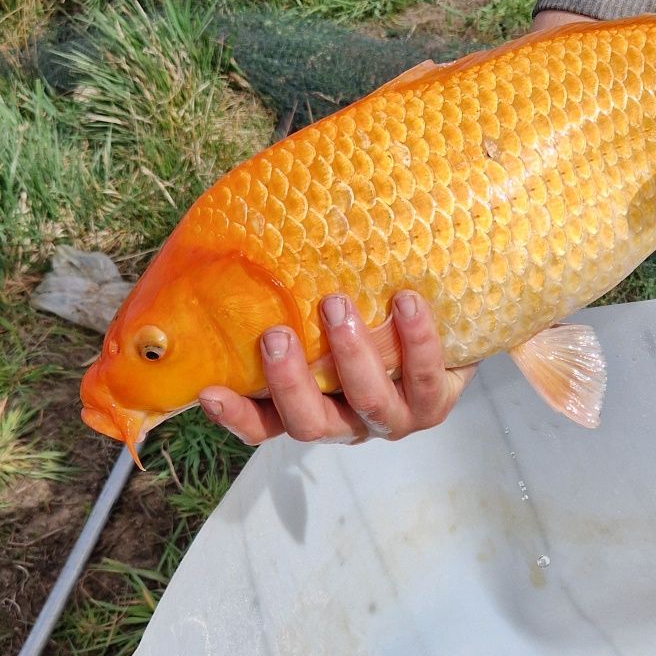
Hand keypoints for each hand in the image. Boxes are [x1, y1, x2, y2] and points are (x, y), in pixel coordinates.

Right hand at [199, 291, 473, 446]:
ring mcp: (392, 418)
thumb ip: (284, 291)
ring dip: (350, 355)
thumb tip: (236, 231)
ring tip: (336, 304)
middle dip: (290, 381)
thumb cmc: (368, 310)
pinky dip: (416, 340)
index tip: (210, 391)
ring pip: (368, 403)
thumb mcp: (320, 307)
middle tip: (276, 334)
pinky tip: (406, 300)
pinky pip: (426, 379)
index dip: (236, 416)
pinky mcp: (435, 404)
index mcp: (311, 406)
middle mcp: (347, 421)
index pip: (264, 424)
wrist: (446, 323)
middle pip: (310, 424)